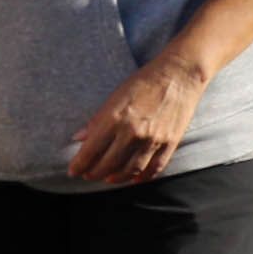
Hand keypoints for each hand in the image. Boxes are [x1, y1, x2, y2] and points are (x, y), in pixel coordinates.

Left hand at [67, 51, 208, 185]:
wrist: (179, 75)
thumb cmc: (143, 82)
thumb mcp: (114, 97)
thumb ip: (97, 120)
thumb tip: (79, 138)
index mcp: (115, 119)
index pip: (91, 150)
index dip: (80, 164)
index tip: (72, 171)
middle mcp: (133, 132)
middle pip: (109, 163)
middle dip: (94, 173)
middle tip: (87, 175)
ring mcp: (153, 140)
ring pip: (130, 170)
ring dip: (116, 178)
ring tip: (106, 178)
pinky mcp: (170, 143)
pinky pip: (154, 168)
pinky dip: (142, 177)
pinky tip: (133, 178)